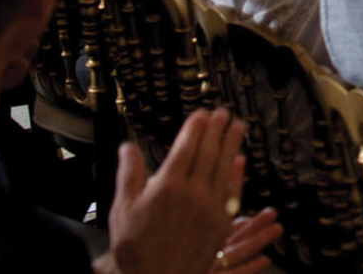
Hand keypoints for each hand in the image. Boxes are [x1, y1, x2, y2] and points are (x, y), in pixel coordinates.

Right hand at [102, 109, 277, 273]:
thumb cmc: (135, 249)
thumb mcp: (122, 208)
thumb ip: (128, 173)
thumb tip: (127, 148)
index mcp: (167, 186)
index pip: (186, 146)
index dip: (196, 127)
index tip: (201, 115)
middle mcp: (192, 193)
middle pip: (208, 152)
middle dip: (216, 130)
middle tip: (223, 114)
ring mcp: (209, 207)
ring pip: (224, 167)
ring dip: (231, 144)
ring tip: (237, 127)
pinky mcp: (219, 223)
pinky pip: (232, 192)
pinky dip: (237, 174)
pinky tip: (240, 161)